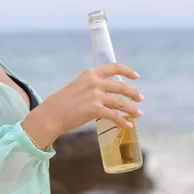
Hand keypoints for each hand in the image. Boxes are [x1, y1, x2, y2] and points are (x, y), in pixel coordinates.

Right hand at [21, 63, 143, 148]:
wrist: (52, 113)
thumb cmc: (63, 102)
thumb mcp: (78, 86)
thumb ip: (92, 86)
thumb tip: (106, 93)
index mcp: (90, 74)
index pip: (114, 67)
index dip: (128, 71)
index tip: (136, 76)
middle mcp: (94, 82)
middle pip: (122, 86)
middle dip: (134, 93)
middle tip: (140, 99)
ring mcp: (95, 95)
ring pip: (121, 102)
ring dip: (132, 109)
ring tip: (138, 114)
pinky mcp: (95, 109)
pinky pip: (114, 116)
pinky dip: (123, 122)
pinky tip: (128, 126)